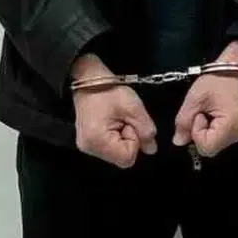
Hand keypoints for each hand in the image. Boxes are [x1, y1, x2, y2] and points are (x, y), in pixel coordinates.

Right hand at [71, 54, 157, 168]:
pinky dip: (115, 138)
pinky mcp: (87, 143)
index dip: (134, 140)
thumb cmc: (109, 91)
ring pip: (117, 154)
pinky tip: (112, 123)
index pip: (128, 157)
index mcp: (97, 142)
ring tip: (117, 120)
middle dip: (129, 140)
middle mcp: (89, 149)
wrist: (88, 80)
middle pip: (122, 158)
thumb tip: (152, 150)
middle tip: (123, 119)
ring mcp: (86, 147)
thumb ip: (146, 130)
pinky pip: (109, 149)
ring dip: (122, 139)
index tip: (128, 122)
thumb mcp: (134, 108)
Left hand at [172, 40, 237, 157]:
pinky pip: (223, 138)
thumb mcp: (195, 98)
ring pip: (216, 144)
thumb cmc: (217, 79)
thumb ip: (184, 121)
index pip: (206, 147)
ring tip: (211, 111)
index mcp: (232, 126)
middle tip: (204, 112)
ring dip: (208, 131)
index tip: (200, 113)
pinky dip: (215, 130)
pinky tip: (217, 114)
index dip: (197, 133)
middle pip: (211, 148)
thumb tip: (178, 142)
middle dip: (201, 133)